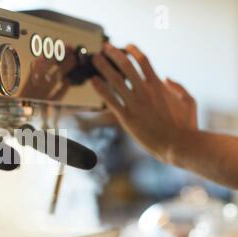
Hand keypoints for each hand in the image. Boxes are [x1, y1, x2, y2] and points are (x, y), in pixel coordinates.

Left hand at [91, 43, 197, 162]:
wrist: (178, 144)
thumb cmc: (186, 125)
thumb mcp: (189, 101)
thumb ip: (178, 87)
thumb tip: (167, 78)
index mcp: (158, 85)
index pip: (143, 60)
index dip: (133, 50)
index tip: (125, 46)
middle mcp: (145, 91)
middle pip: (126, 65)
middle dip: (113, 54)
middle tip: (104, 47)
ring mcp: (135, 103)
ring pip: (115, 79)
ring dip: (103, 67)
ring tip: (95, 59)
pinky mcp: (127, 117)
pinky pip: (110, 99)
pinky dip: (100, 88)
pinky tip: (93, 80)